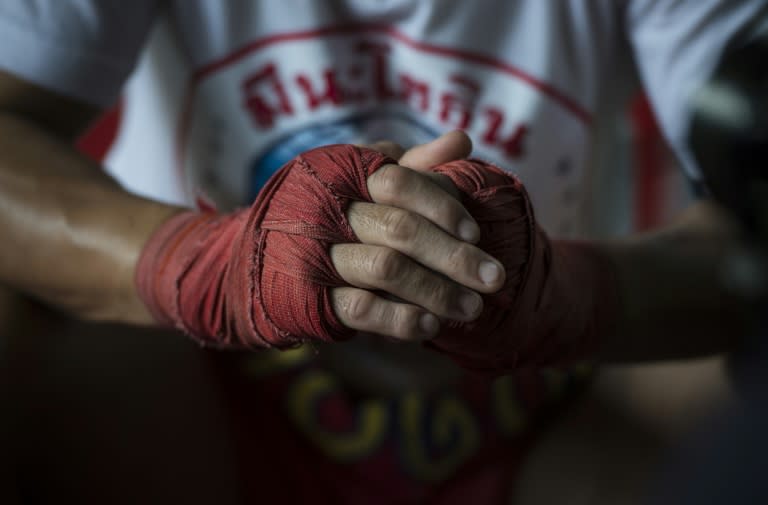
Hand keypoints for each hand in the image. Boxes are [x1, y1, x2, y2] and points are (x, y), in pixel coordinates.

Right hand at [330, 131, 505, 341]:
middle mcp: (333, 212)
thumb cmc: (334, 209)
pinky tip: (431, 327)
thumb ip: (414, 164)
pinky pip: (359, 309)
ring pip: (385, 269)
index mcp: (349, 176)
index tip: (475, 232)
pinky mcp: (312, 296)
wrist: (267, 252)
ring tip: (473, 307)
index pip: (399, 183)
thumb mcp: (367, 178)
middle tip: (495, 278)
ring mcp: (320, 255)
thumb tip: (464, 140)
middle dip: (452, 255)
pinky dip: (398, 320)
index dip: (440, 205)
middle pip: (399, 229)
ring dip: (435, 291)